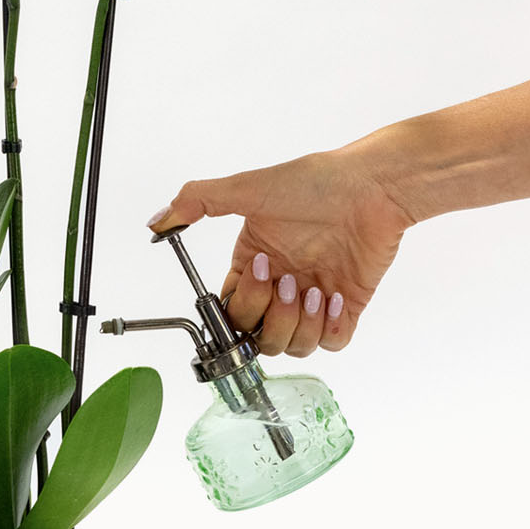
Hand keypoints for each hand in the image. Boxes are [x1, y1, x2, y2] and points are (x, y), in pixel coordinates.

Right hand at [148, 145, 413, 354]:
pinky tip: (335, 297)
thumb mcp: (248, 188)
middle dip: (272, 316)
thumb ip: (199, 201)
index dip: (243, 303)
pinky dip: (331, 329)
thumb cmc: (315, 183)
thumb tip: (157, 220)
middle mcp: (281, 283)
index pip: (231, 309)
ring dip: (300, 324)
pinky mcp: (347, 305)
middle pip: (259, 336)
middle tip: (290, 282)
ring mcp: (314, 297)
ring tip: (316, 289)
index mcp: (254, 262)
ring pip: (293, 346)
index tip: (261, 273)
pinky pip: (333, 342)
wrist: (371, 187)